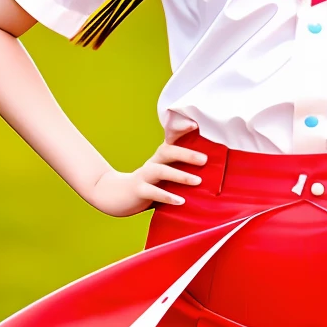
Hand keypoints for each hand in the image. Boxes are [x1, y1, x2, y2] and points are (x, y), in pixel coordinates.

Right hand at [84, 128, 206, 217]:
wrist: (114, 196)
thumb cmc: (147, 187)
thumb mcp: (165, 179)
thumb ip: (182, 176)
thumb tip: (213, 179)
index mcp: (160, 158)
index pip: (172, 140)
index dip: (182, 130)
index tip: (196, 125)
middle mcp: (152, 163)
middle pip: (167, 151)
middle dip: (186, 154)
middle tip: (205, 159)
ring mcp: (143, 176)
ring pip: (160, 171)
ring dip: (180, 175)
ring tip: (197, 181)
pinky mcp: (137, 190)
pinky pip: (152, 192)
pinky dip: (167, 196)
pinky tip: (180, 201)